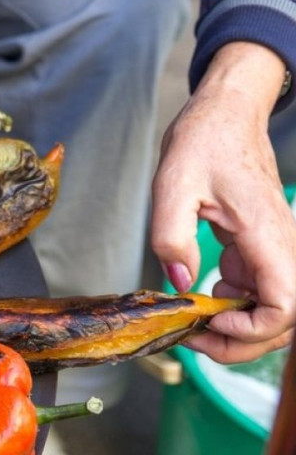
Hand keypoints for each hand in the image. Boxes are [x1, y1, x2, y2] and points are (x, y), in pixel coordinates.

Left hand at [152, 42, 295, 362]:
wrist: (226, 113)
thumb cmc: (204, 140)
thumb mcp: (172, 184)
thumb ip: (172, 235)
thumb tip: (178, 283)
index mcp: (266, 233)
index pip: (286, 304)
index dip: (253, 329)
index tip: (210, 321)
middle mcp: (282, 245)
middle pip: (286, 319)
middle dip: (242, 342)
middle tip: (193, 338)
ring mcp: (276, 248)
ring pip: (275, 309)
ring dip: (239, 328)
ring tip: (194, 322)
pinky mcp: (263, 246)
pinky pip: (261, 289)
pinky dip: (236, 305)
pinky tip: (205, 294)